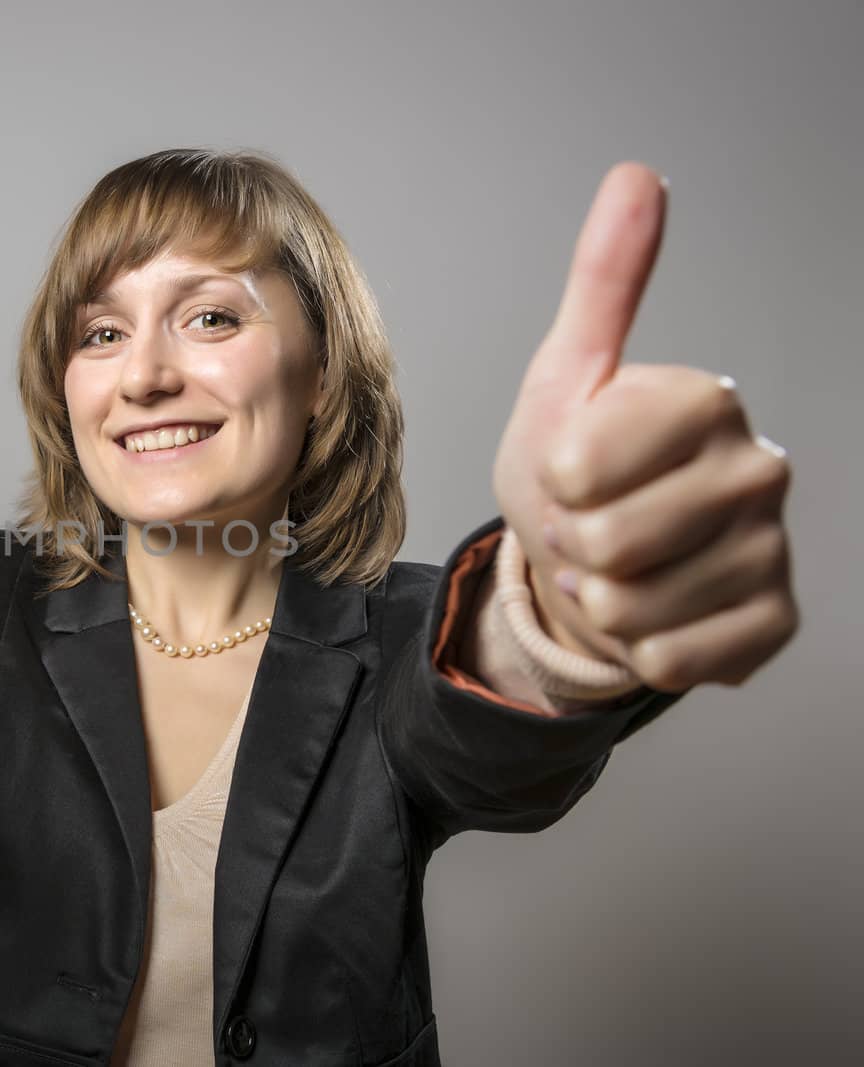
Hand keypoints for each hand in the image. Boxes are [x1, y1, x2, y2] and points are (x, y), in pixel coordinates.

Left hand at [491, 163, 798, 692]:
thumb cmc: (578, 466)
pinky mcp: (773, 624)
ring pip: (631, 607)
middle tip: (589, 526)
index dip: (551, 481)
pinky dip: (635, 648)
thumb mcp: (568, 376)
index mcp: (706, 399)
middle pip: (604, 540)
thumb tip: (636, 174)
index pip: (581, 462)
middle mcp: (759, 469)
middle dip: (570, 543)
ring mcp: (772, 551)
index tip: (570, 470)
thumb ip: (605, 281)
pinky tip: (653, 612)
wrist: (596, 563)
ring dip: (598, 599)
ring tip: (617, 567)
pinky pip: (667, 661)